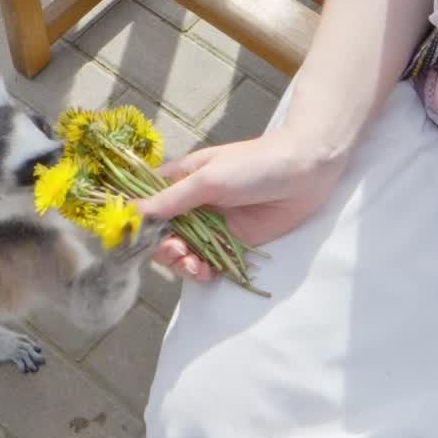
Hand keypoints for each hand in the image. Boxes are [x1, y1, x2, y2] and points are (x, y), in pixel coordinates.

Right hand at [137, 128, 346, 280]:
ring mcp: (211, 225)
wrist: (305, 172)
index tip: (135, 240)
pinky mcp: (232, 242)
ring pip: (183, 252)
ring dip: (182, 263)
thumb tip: (132, 212)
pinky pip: (208, 262)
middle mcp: (191, 204)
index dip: (138, 224)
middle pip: (161, 235)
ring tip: (194, 266)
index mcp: (180, 181)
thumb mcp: (208, 179)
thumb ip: (171, 200)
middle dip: (163, 249)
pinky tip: (207, 272)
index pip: (147, 204)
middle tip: (178, 253)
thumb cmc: (254, 165)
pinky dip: (202, 271)